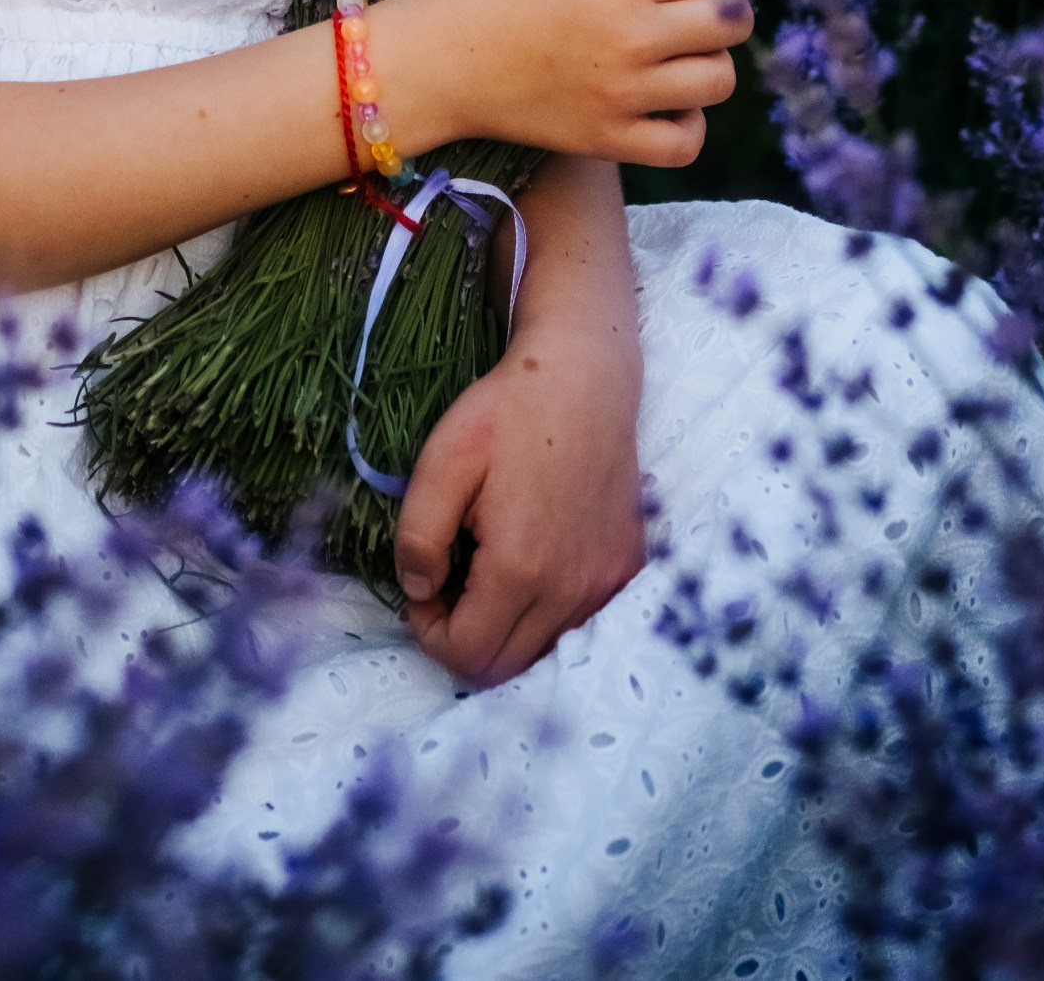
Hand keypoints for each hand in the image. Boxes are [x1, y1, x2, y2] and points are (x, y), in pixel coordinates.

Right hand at [390, 0, 752, 169]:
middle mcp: (635, 37)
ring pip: (719, 81)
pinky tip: (668, 103)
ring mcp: (625, 95)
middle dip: (723, 6)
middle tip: (692, 7)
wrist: (434, 61)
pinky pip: (684, 143)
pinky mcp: (608, 139)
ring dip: (709, 61)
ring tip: (680, 53)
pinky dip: (690, 124)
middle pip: (732, 22)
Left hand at [394, 317, 647, 688]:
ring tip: (484, 573)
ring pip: (544, 651)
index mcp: (520, 568)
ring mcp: (605, 582)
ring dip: (505, 630)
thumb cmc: (508, 413)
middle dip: (463, 639)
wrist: (584, 377)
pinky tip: (530, 567)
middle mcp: (571, 590)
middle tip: (446, 585)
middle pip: (505, 667)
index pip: (467, 655)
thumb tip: (417, 591)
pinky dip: (545, 616)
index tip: (422, 590)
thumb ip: (420, 535)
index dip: (430, 633)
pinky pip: (580, 622)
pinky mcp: (626, 567)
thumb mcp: (442, 462)